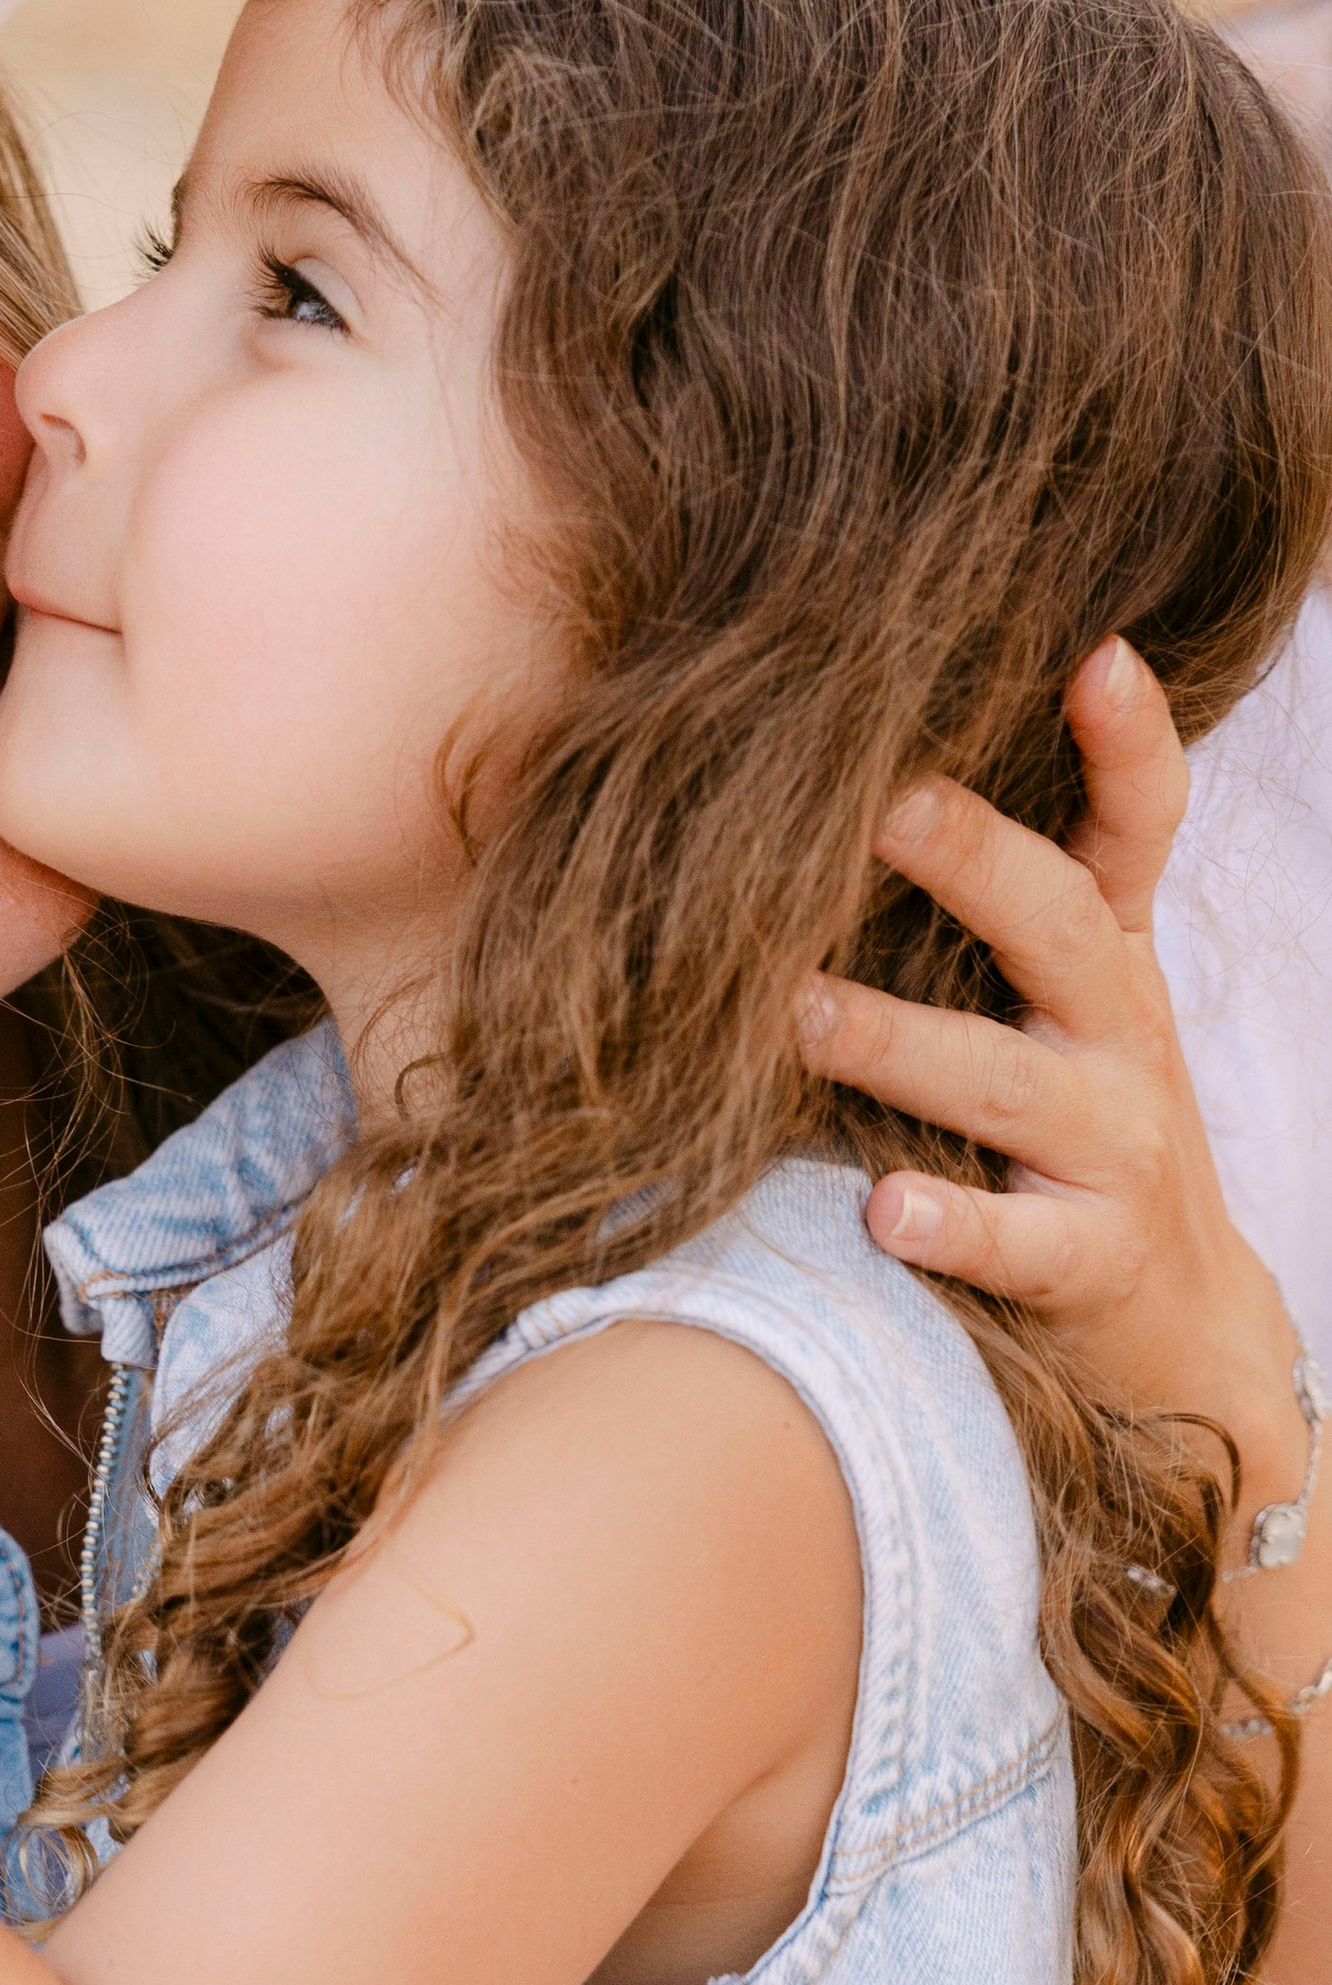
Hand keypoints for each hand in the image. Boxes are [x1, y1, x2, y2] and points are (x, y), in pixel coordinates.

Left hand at [800, 637, 1297, 1439]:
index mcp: (1107, 960)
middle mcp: (1121, 1038)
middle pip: (1061, 928)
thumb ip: (991, 900)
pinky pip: (1019, 1242)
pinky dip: (954, 1226)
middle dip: (975, 861)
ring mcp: (1112, 1152)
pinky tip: (887, 1210)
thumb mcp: (1058, 1004)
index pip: (1137, 829)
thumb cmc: (1073, 1133)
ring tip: (805, 1013)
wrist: (1179, 1330)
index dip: (1130, 744)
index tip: (1099, 654)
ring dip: (905, 1044)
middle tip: (877, 804)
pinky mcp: (1089, 1264)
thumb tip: (844, 770)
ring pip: (1010, 1083)